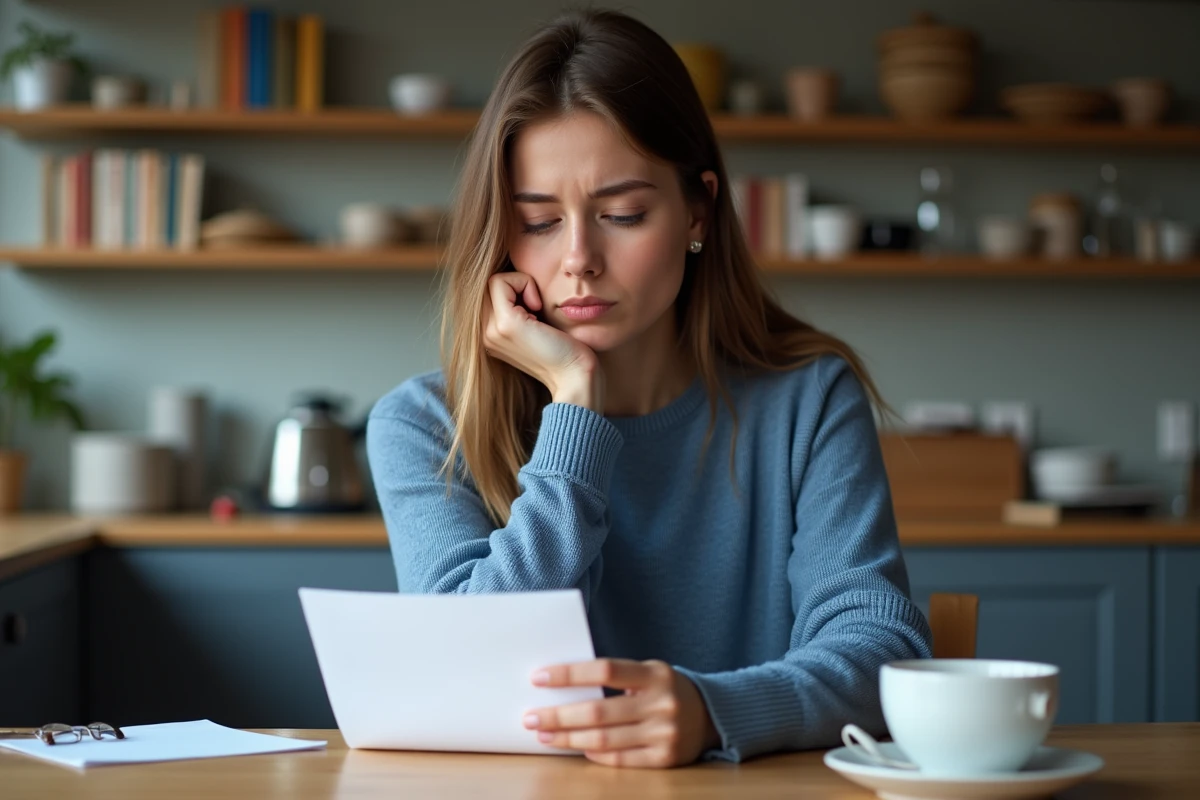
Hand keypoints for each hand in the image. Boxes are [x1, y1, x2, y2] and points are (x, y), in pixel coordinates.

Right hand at [482, 272, 603, 410]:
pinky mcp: (505, 324)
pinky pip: (500, 282)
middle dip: (515, 286)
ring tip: (537, 308)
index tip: (536, 308)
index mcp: (490, 336)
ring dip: (520, 284)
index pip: (489, 294)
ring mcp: (491, 331)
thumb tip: (517, 284)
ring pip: (493, 282)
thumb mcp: (535, 326)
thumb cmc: (563, 350)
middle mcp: (485, 335)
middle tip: (537, 306)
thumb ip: (519, 310)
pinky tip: (538, 306)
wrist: (574, 376)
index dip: (514, 290)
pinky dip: (523, 283)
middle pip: (488, 287)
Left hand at [523, 658, 720, 767]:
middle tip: (530, 717)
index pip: (605, 670)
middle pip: (598, 711)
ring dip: (568, 738)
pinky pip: (620, 759)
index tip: (539, 677)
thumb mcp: (648, 672)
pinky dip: (594, 753)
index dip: (570, 674)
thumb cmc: (665, 689)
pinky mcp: (665, 758)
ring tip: (544, 735)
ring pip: (604, 739)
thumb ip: (615, 678)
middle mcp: (661, 703)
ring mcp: (664, 733)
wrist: (712, 715)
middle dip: (558, 715)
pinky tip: (577, 748)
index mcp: (655, 673)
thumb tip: (563, 687)